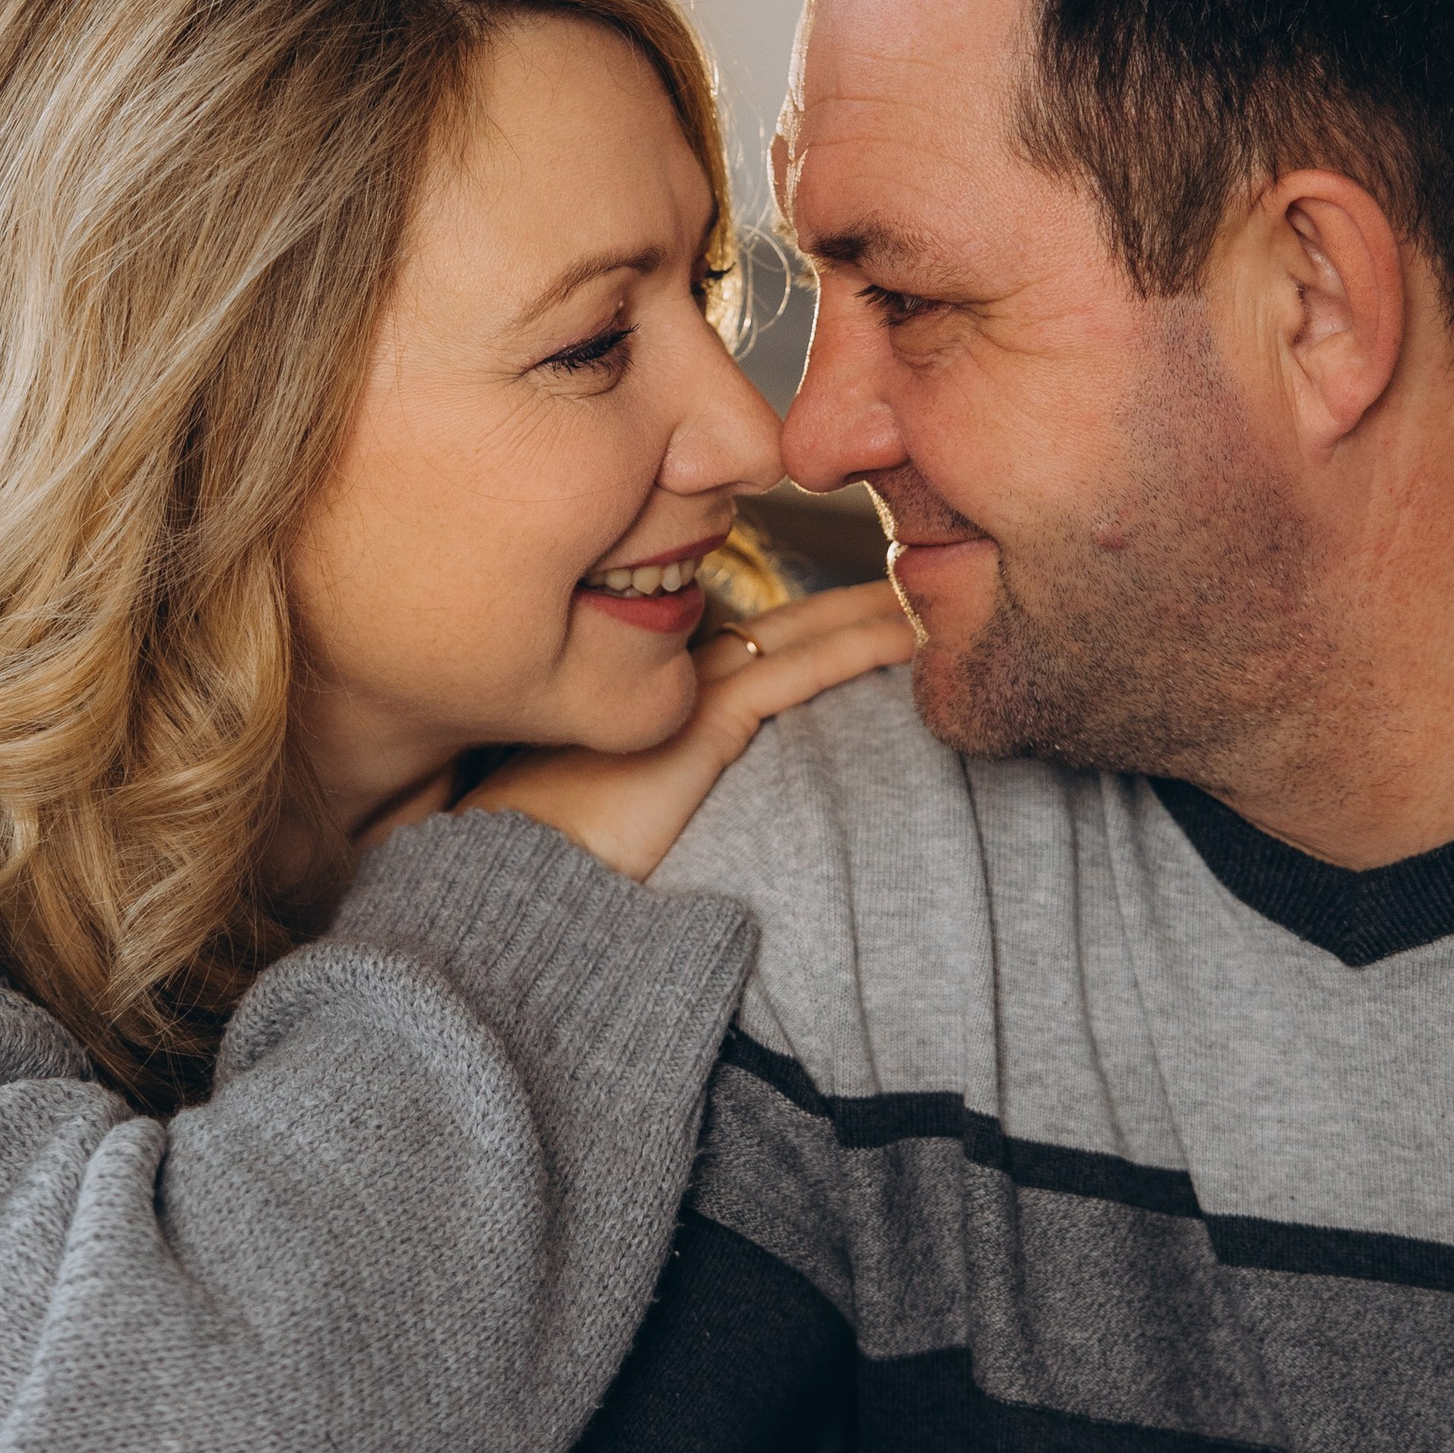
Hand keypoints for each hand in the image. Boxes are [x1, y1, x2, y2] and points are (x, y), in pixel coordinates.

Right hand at [460, 578, 911, 879]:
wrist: (523, 874)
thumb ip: (664, 776)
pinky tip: (907, 638)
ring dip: (870, 613)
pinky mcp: (709, 716)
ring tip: (931, 599)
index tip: (870, 608)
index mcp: (654, 683)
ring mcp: (690, 685)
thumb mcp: (622, 801)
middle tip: (920, 578)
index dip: (814, 618)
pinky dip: (860, 647)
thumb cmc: (559, 850)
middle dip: (852, 599)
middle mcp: (672, 668)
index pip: (751, 638)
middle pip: (785, 622)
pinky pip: (802, 670)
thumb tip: (695, 796)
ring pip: (802, 634)